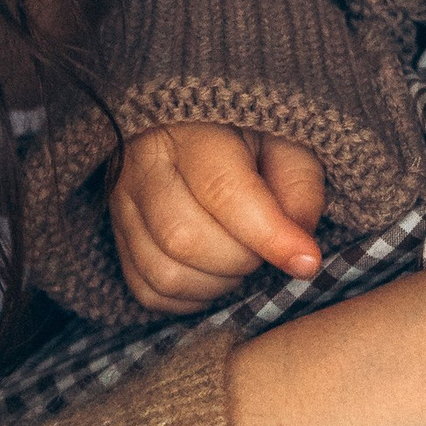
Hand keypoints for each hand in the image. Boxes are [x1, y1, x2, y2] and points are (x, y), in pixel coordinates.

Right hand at [111, 125, 325, 315]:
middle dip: (242, 259)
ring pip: (165, 273)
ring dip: (217, 284)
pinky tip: (214, 273)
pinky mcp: (117, 237)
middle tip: (266, 246)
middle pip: (186, 239)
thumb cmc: (248, 134)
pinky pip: (148, 291)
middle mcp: (144, 165)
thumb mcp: (285, 141)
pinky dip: (190, 298)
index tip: (308, 261)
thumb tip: (299, 250)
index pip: (225, 192)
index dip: (270, 235)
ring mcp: (121, 203)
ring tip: (240, 257)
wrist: (193, 127)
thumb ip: (299, 188)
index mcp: (191, 130)